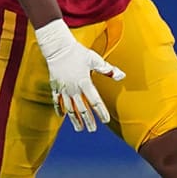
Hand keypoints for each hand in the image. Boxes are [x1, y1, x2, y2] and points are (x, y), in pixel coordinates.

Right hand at [33, 18, 124, 132]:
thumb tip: (121, 76)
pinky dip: (59, 109)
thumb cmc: (78, 53)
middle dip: (88, 120)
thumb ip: (108, 69)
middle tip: (92, 130)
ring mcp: (63, 88)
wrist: (57, 47)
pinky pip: (56, 101)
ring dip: (74, 119)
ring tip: (79, 129)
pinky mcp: (55, 86)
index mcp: (84, 82)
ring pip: (69, 108)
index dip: (101, 112)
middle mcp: (73, 88)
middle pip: (81, 108)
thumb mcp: (95, 59)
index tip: (106, 121)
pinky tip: (62, 116)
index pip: (94, 101)